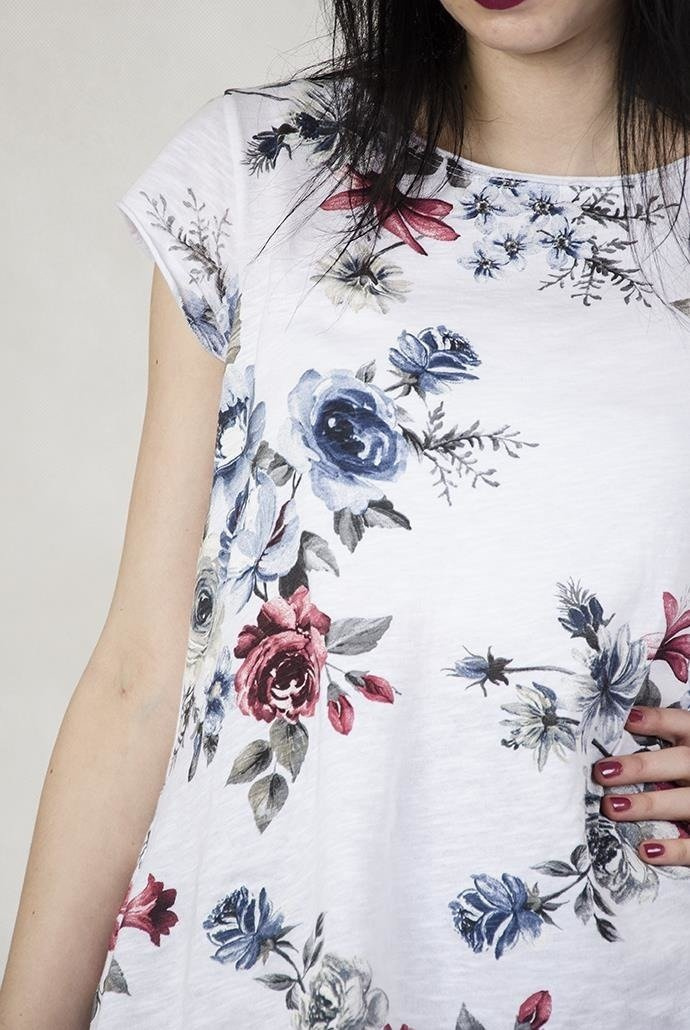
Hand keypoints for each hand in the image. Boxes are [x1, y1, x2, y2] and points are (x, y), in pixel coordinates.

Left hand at [592, 705, 689, 865]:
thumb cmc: (686, 774)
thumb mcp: (682, 754)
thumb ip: (661, 746)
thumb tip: (612, 738)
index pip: (683, 723)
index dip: (657, 720)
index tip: (627, 719)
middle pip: (681, 762)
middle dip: (641, 767)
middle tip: (602, 772)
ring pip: (685, 802)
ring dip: (647, 804)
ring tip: (611, 807)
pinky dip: (674, 849)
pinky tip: (646, 850)